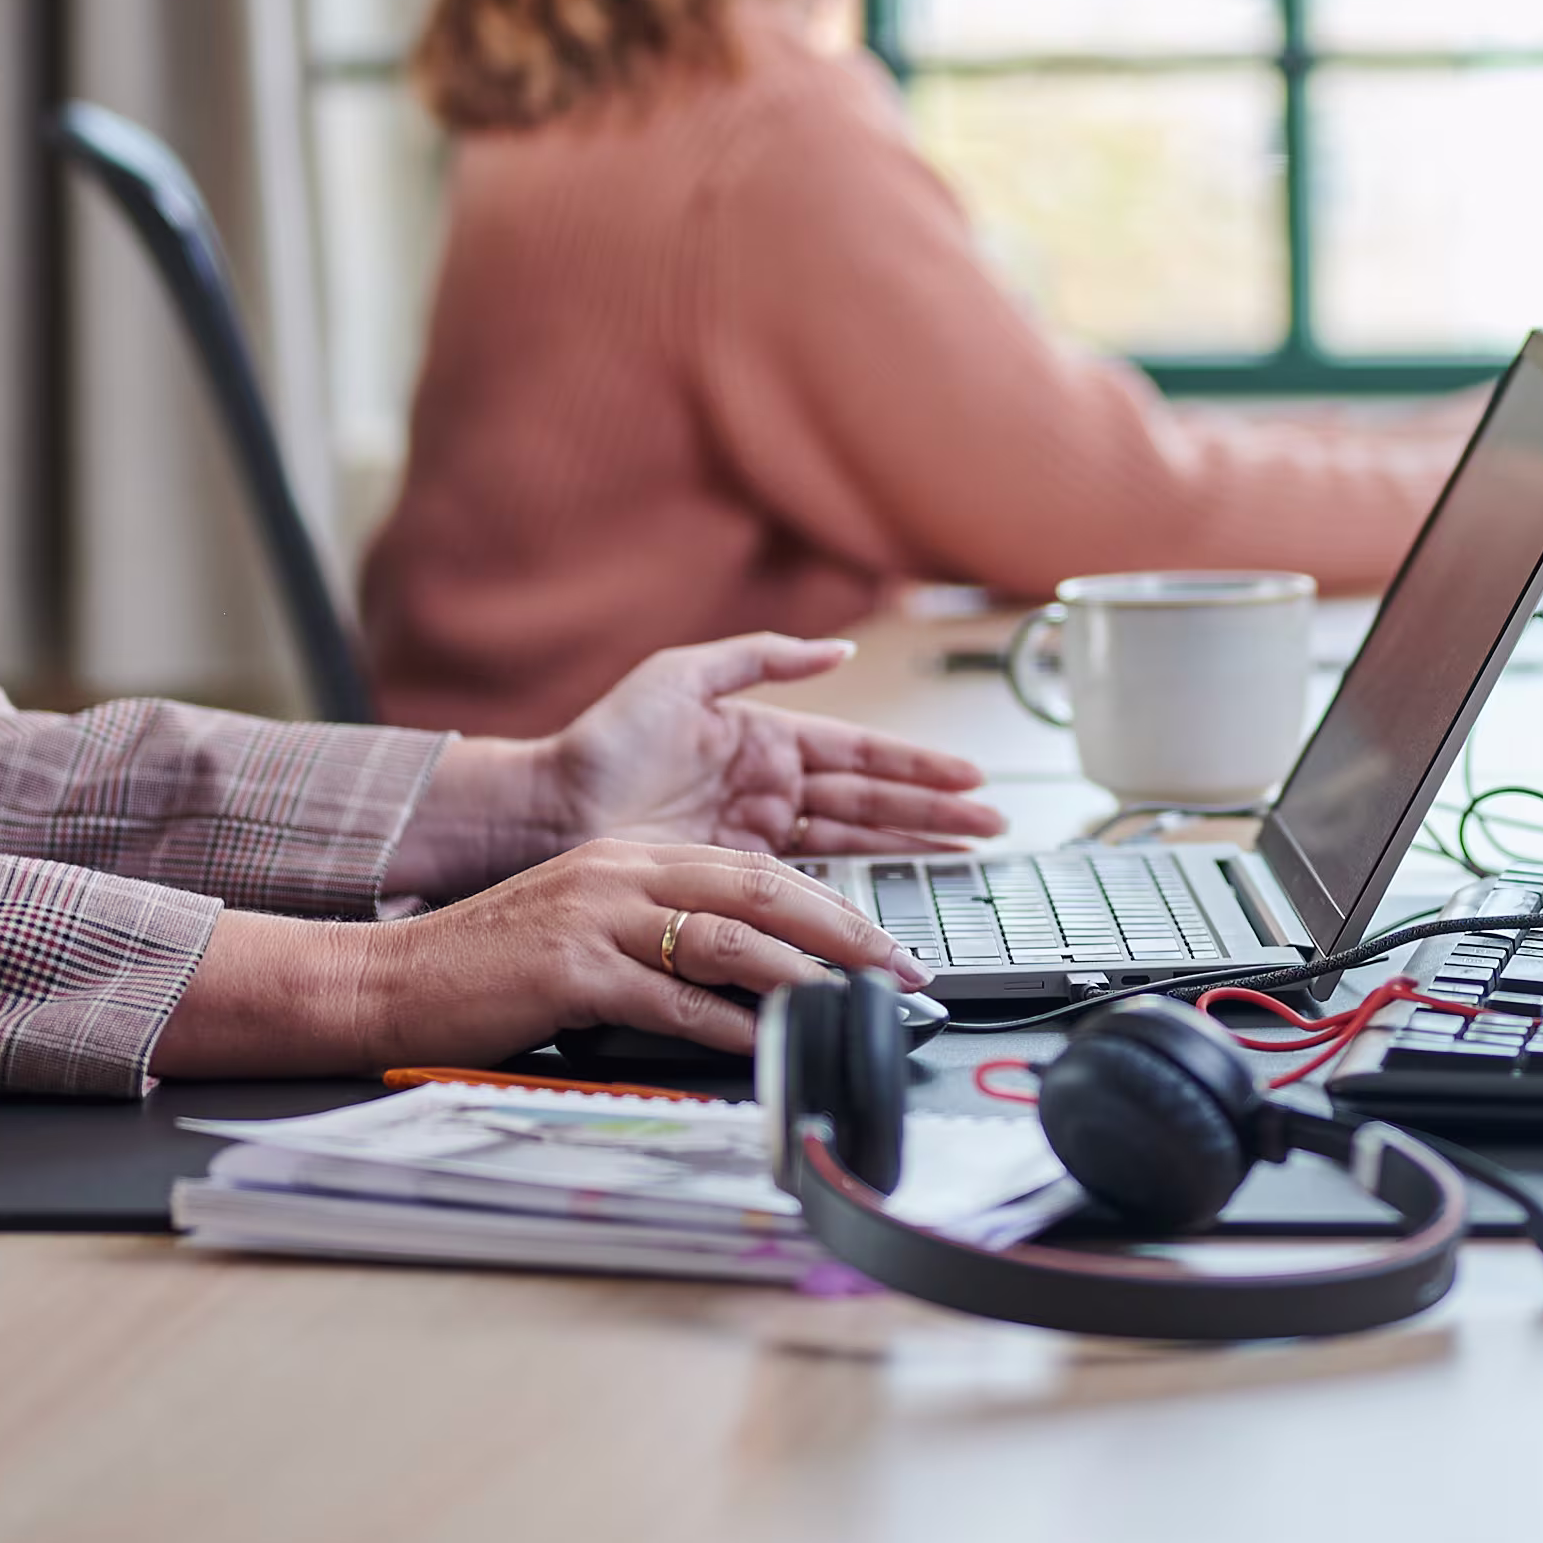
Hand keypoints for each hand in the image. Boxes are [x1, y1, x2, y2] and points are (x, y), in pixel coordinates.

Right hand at [164, 838, 924, 1070]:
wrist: (390, 981)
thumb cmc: (487, 971)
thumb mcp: (585, 932)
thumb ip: (660, 944)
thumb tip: (748, 990)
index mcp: (631, 857)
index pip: (755, 869)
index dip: (830, 908)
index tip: (881, 944)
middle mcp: (622, 872)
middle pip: (762, 888)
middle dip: (845, 931)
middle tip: (901, 970)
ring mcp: (597, 916)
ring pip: (730, 936)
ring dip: (804, 976)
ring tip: (854, 1007)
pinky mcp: (573, 969)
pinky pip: (673, 998)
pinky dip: (730, 1025)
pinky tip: (768, 1047)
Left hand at [377, 634, 1007, 897]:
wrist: (549, 810)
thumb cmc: (604, 740)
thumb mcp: (682, 676)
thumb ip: (761, 656)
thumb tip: (838, 649)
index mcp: (764, 740)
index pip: (859, 754)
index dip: (917, 766)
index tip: (968, 777)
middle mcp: (770, 791)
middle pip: (871, 801)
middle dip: (935, 811)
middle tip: (993, 824)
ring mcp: (758, 836)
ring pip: (855, 841)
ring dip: (914, 844)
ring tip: (970, 851)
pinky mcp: (737, 876)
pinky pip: (811, 879)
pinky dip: (858, 886)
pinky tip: (895, 892)